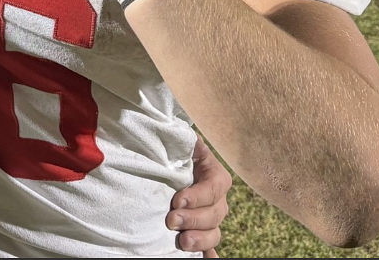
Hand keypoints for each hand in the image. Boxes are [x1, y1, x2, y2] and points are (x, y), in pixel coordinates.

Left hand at [167, 136, 232, 255]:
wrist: (163, 164)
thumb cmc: (169, 150)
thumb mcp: (179, 142)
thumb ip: (181, 138)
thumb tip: (181, 131)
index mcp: (213, 174)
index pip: (213, 187)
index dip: (198, 196)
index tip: (177, 200)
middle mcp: (215, 197)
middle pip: (215, 213)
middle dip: (194, 219)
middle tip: (172, 220)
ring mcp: (210, 216)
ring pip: (214, 232)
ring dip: (200, 239)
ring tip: (182, 242)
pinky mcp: (201, 231)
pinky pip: (210, 247)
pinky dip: (208, 254)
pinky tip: (206, 259)